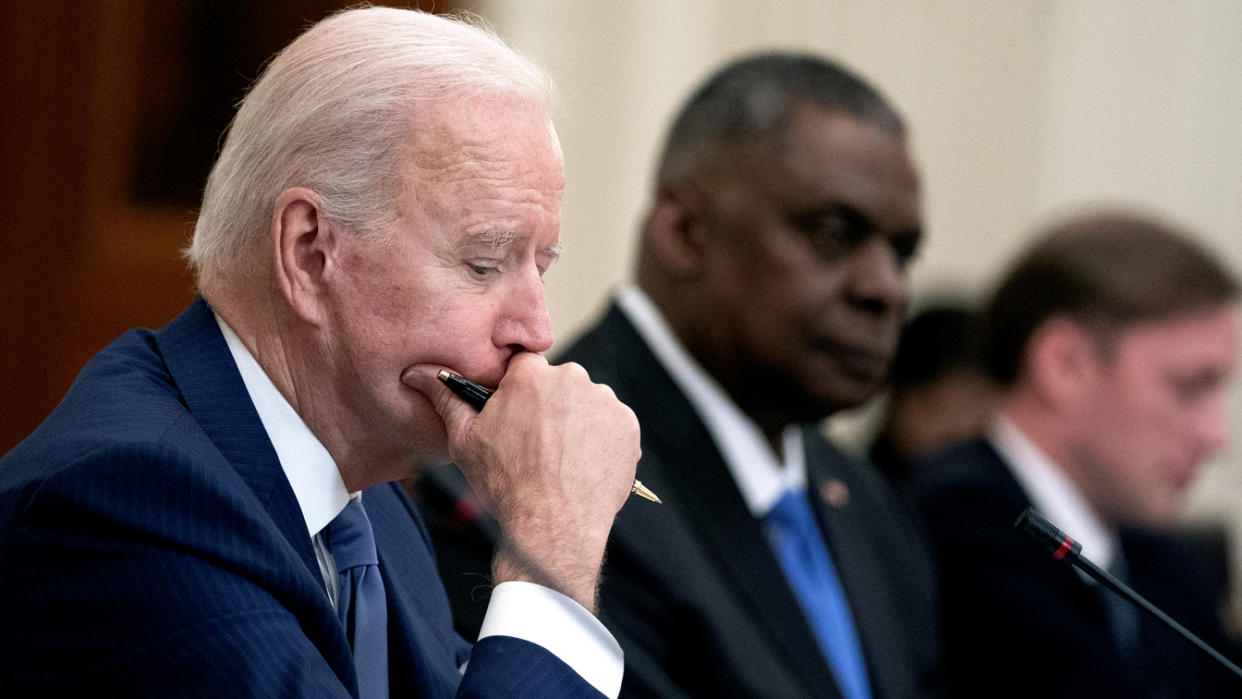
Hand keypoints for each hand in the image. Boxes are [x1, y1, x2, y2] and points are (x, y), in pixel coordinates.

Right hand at [405, 353, 639, 610]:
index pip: (525, 367)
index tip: (518, 417)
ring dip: (578, 424)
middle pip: (559, 384)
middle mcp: (572, 379)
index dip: (520, 394)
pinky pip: (612, 426)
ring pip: (588, 404)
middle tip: (539, 447)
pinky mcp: (628, 426)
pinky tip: (584, 467)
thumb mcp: (465, 440)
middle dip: (551, 408)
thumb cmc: (505, 484)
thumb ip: (445, 399)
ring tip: (563, 462)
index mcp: (530, 375)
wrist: (553, 527)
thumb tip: (416, 374)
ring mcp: (605, 402)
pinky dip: (602, 442)